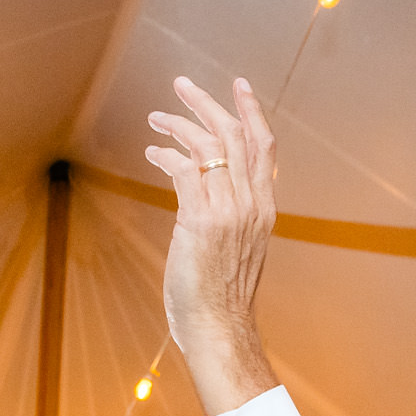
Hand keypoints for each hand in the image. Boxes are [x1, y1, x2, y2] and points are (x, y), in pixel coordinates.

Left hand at [145, 75, 279, 414]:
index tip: (238, 86)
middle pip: (234, 135)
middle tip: (182, 86)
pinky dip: (165, 154)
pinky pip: (183, 169)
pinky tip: (151, 152)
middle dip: (206, 104)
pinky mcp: (199, 220)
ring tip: (157, 118)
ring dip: (178, 125)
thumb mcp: (237, 250)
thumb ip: (232, 219)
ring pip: (207, 146)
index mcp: (264, 209)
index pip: (264, 147)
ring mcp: (227, 211)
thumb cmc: (222, 299)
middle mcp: (250, 204)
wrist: (220, 329)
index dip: (251, 111)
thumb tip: (207, 200)